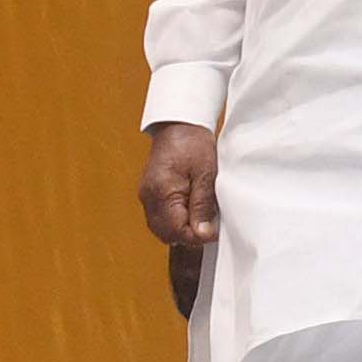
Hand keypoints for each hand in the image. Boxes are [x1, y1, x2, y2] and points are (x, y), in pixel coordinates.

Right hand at [138, 122, 219, 249]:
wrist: (178, 125)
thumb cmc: (193, 143)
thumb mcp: (206, 174)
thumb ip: (202, 205)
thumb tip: (202, 233)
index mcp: (162, 192)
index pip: (176, 231)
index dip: (197, 236)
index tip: (214, 231)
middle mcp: (149, 197)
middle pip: (166, 234)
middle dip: (188, 235)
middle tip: (209, 225)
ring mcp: (146, 196)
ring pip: (161, 228)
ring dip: (181, 229)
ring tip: (201, 217)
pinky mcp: (149, 193)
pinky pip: (159, 217)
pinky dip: (174, 220)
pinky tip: (190, 211)